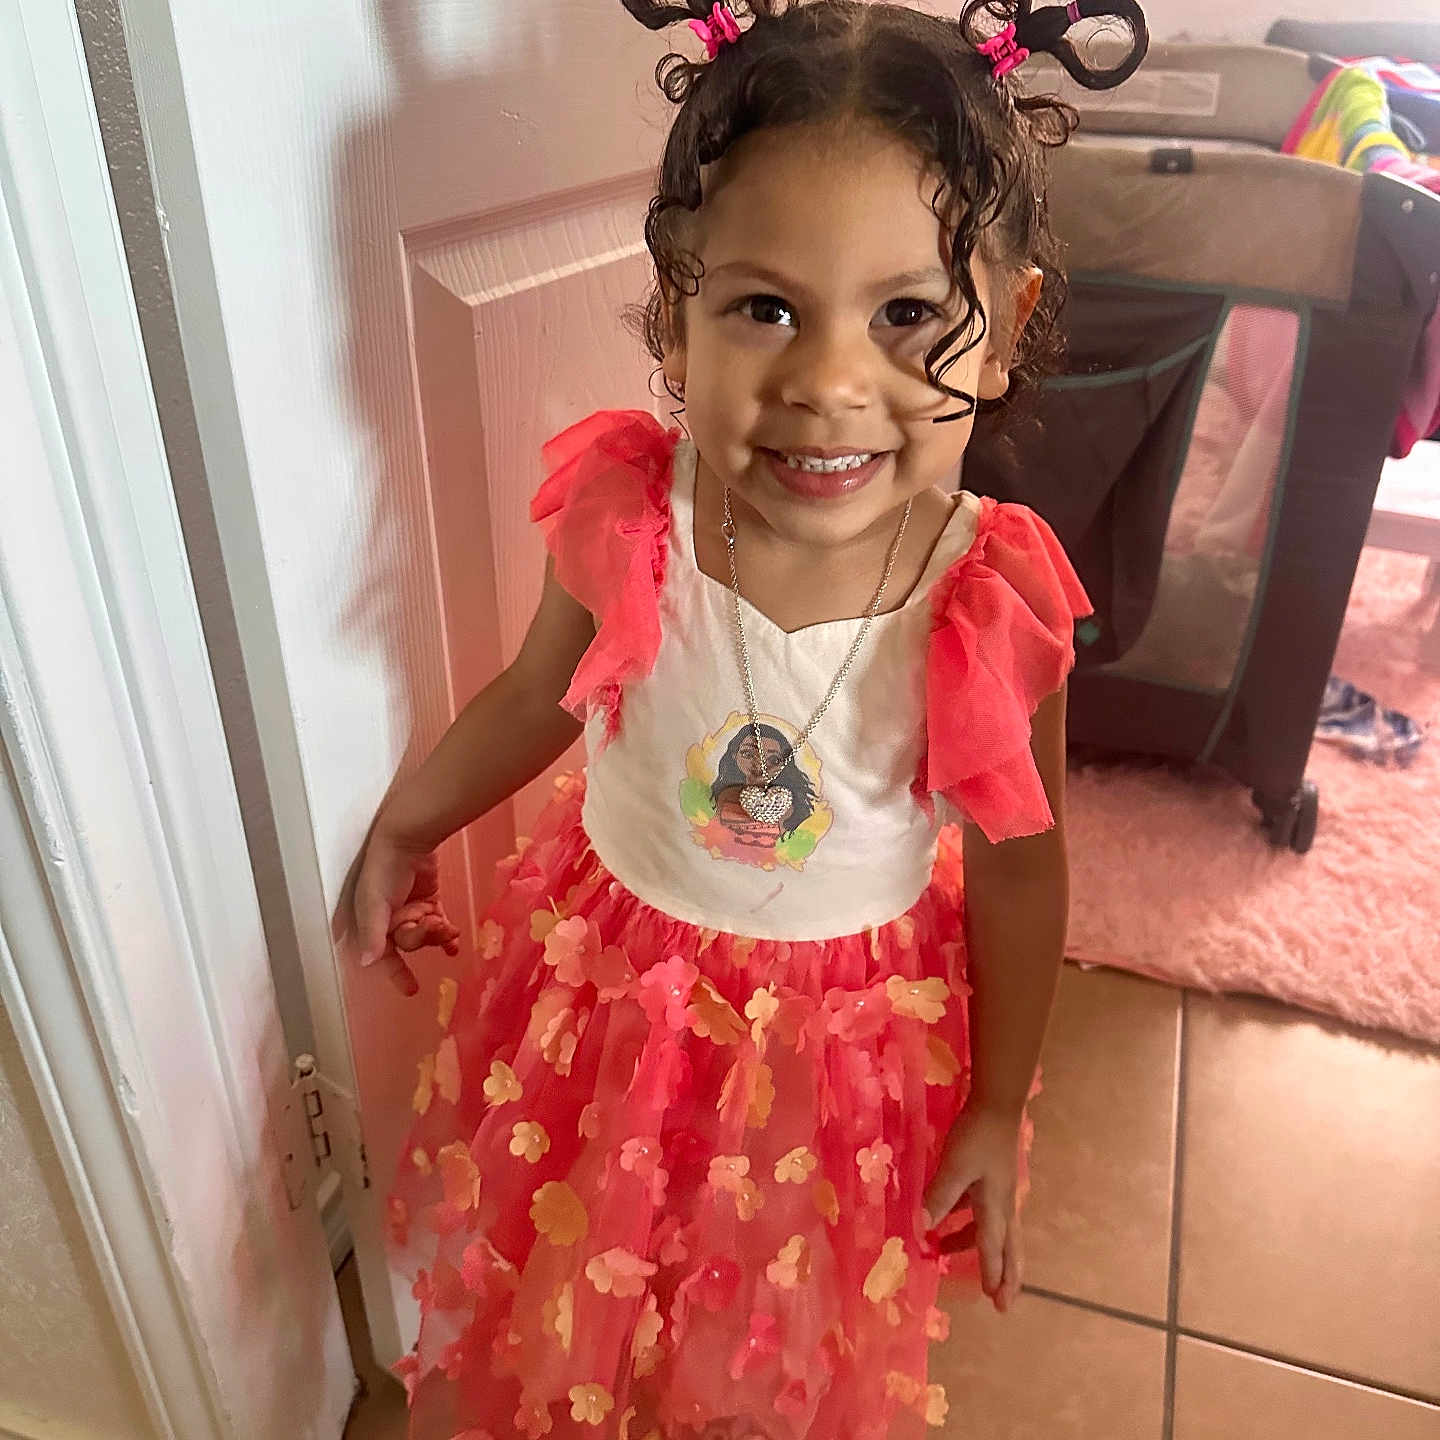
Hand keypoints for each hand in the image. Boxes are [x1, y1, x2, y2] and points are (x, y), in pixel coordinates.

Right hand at [352, 827, 459, 995]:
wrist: (406, 838)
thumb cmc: (382, 868)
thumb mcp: (373, 901)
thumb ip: (373, 932)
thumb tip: (367, 963)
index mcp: (371, 924)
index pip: (383, 956)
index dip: (396, 974)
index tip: (411, 990)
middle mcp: (390, 922)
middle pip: (409, 943)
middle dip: (423, 938)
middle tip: (433, 924)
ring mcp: (411, 912)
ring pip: (426, 935)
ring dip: (438, 935)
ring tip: (448, 928)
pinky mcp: (429, 902)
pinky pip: (439, 926)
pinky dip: (447, 935)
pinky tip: (455, 943)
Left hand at [923, 1104, 1025, 1312]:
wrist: (998, 1105)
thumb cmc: (976, 1136)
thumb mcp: (955, 1167)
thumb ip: (939, 1197)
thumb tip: (922, 1229)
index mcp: (994, 1206)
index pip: (992, 1247)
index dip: (992, 1273)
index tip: (995, 1301)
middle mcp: (1003, 1204)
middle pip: (1009, 1248)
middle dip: (1006, 1275)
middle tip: (1004, 1304)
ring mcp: (1001, 1191)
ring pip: (998, 1231)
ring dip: (984, 1249)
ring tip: (960, 1259)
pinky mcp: (994, 1178)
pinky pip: (986, 1211)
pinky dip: (973, 1224)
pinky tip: (955, 1218)